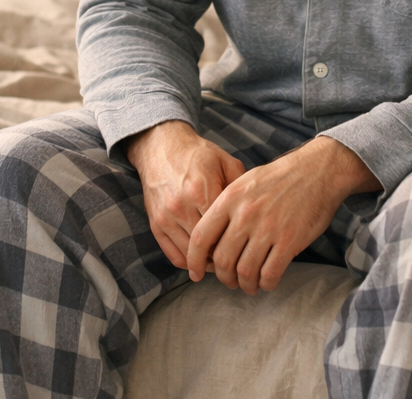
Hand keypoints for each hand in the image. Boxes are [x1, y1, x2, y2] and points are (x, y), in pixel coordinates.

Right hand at [126, 120, 245, 268]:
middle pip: (207, 247)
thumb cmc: (197, 155)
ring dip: (207, 263)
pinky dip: (189, 262)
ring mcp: (166, 218)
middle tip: (237, 259)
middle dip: (223, 256)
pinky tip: (202, 259)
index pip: (223, 231)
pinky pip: (173, 255)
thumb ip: (241, 186)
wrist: (161, 147)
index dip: (237, 243)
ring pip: (190, 256)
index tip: (247, 247)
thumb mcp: (225, 162)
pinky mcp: (155, 224)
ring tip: (222, 262)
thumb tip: (255, 212)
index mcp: (201, 191)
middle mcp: (181, 207)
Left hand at [186, 136, 380, 294]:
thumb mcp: (245, 181)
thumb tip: (210, 238)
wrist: (316, 171)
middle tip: (230, 280)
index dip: (194, 260)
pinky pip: (270, 274)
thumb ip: (226, 207)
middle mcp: (245, 214)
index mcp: (230, 198)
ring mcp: (267, 229)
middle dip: (224, 277)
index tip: (196, 272)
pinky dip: (266, 284)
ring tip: (249, 283)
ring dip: (245, 284)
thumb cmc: (279, 178)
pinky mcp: (288, 241)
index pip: (201, 237)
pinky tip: (267, 280)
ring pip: (245, 272)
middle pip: (222, 260)